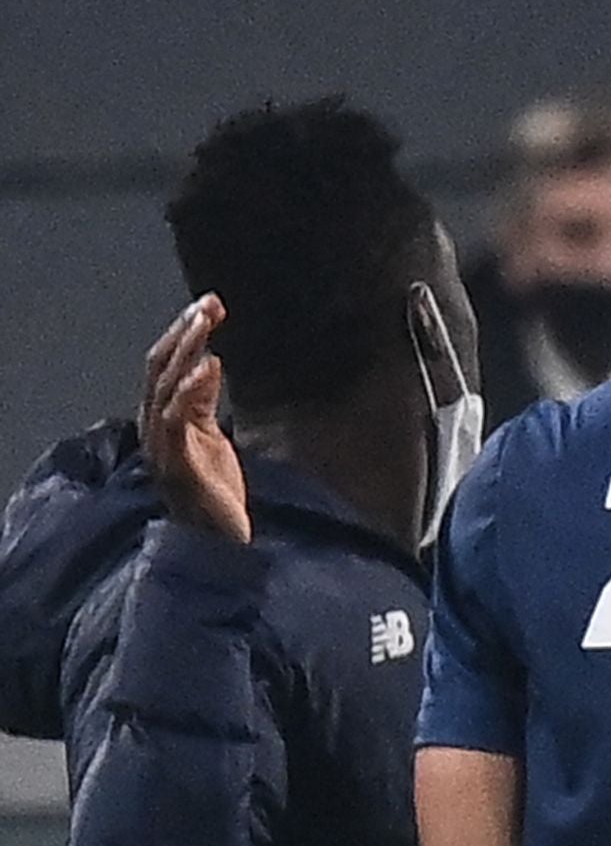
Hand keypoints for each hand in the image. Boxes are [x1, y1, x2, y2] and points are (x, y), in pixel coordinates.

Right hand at [140, 297, 251, 545]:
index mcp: (162, 419)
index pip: (165, 366)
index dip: (184, 333)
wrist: (220, 542)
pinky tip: (208, 367)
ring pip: (165, 387)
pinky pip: (176, 421)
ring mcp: (163, 447)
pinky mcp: (179, 465)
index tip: (210, 305)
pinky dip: (190, 391)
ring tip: (206, 323)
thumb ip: (204, 403)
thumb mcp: (212, 437)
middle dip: (184, 332)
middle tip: (209, 304)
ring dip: (186, 352)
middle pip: (161, 368)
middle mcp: (154, 429)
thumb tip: (208, 362)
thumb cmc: (214, 492)